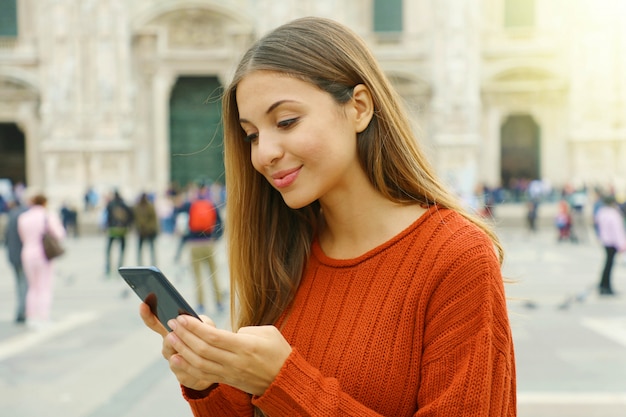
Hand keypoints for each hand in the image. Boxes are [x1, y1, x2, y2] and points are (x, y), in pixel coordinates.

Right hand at [139, 302, 216, 384]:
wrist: (215, 364)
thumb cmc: (207, 339)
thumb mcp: (206, 325)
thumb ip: (198, 321)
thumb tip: (184, 321)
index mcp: (172, 332)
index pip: (156, 323)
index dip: (148, 315)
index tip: (143, 304)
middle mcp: (169, 347)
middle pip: (166, 342)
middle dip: (175, 338)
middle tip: (180, 334)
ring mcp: (174, 362)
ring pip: (174, 357)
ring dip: (186, 352)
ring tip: (195, 349)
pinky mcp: (182, 376)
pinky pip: (185, 372)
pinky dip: (195, 366)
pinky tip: (201, 365)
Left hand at [166, 315, 292, 395]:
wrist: (285, 380)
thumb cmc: (278, 352)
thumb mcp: (268, 332)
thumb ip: (245, 330)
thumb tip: (226, 333)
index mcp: (246, 346)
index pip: (214, 337)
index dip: (195, 327)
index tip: (182, 317)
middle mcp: (235, 361)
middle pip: (203, 349)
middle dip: (185, 335)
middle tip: (172, 323)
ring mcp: (230, 373)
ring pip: (200, 363)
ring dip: (183, 350)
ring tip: (172, 338)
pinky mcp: (227, 380)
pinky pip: (203, 375)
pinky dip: (187, 367)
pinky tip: (176, 359)